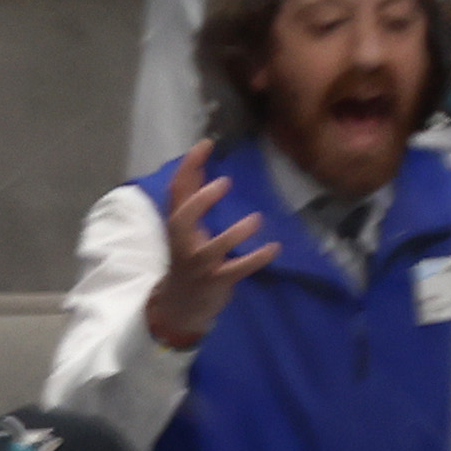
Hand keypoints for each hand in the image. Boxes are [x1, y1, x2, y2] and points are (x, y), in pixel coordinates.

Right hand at [146, 163, 270, 351]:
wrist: (180, 306)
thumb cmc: (189, 260)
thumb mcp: (186, 230)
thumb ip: (192, 201)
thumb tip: (200, 165)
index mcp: (177, 227)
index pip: (176, 192)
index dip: (188, 167)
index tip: (205, 143)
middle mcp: (183, 244)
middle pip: (182, 219)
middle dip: (201, 201)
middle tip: (226, 183)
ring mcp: (198, 265)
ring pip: (211, 249)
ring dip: (233, 234)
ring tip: (256, 219)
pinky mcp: (215, 282)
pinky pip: (236, 270)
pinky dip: (255, 259)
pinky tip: (273, 248)